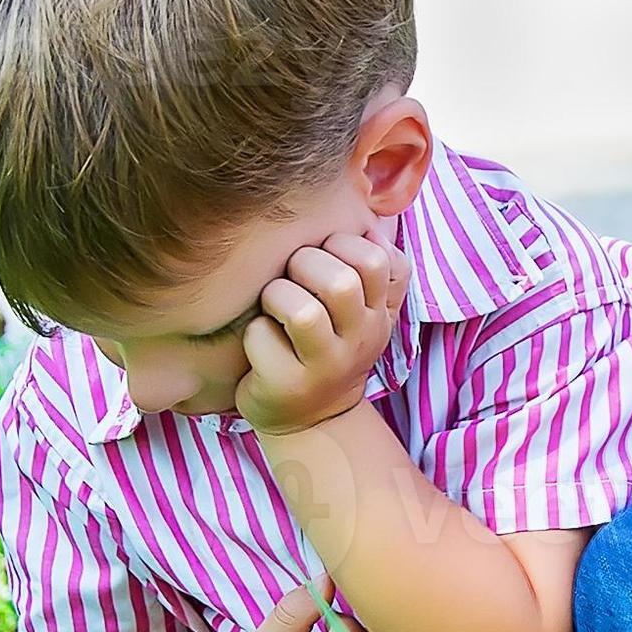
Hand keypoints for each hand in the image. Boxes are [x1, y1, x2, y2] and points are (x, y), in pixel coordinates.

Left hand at [237, 232, 412, 436]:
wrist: (312, 418)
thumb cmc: (327, 346)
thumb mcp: (361, 310)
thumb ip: (371, 267)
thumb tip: (364, 213)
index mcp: (378, 312)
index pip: (378, 260)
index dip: (343, 245)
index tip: (325, 257)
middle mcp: (361, 339)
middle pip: (340, 281)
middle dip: (304, 265)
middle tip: (291, 279)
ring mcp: (326, 366)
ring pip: (301, 310)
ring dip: (276, 296)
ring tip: (274, 309)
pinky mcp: (288, 385)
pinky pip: (262, 337)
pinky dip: (253, 333)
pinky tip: (261, 343)